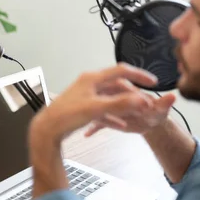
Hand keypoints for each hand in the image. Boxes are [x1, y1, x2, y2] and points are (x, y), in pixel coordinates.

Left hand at [28, 63, 158, 197]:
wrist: (47, 128)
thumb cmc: (66, 115)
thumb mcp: (96, 109)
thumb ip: (120, 104)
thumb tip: (141, 100)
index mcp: (92, 78)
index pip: (121, 71)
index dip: (139, 75)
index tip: (153, 82)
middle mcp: (89, 83)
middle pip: (117, 84)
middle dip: (133, 94)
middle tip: (146, 101)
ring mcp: (85, 95)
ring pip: (111, 98)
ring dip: (124, 106)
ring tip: (137, 114)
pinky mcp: (82, 106)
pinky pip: (103, 108)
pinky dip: (113, 115)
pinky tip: (120, 125)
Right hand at [84, 78, 175, 136]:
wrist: (149, 122)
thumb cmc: (153, 112)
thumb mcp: (160, 109)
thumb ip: (164, 103)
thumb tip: (173, 97)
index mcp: (126, 88)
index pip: (119, 85)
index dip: (122, 95)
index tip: (127, 107)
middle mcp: (114, 95)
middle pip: (104, 97)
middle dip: (105, 107)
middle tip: (108, 117)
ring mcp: (108, 106)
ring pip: (97, 109)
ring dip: (95, 116)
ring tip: (93, 123)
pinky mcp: (104, 118)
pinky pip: (95, 121)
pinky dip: (92, 127)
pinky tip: (87, 133)